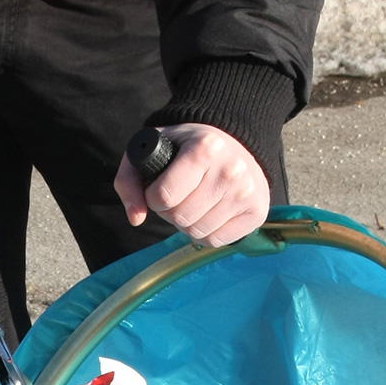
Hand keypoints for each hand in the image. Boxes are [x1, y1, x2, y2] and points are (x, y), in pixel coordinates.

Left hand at [114, 123, 270, 247]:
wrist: (231, 143)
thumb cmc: (185, 149)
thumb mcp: (151, 151)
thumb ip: (129, 182)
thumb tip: (136, 218)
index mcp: (205, 148)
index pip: (164, 196)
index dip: (153, 197)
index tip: (159, 187)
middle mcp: (231, 169)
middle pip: (181, 218)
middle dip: (170, 212)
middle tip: (177, 195)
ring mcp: (247, 192)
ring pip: (198, 233)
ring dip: (187, 224)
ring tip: (192, 202)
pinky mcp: (257, 212)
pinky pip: (217, 241)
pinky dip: (205, 233)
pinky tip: (208, 212)